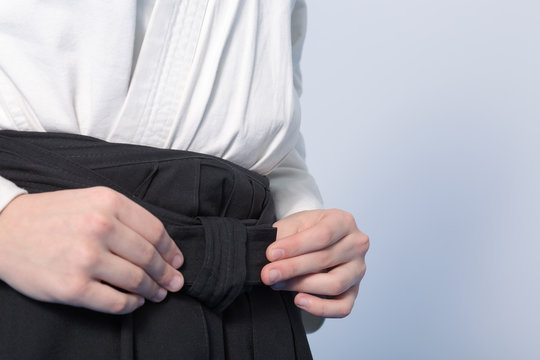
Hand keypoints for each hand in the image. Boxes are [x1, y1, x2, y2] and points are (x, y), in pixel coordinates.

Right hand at [0, 186, 183, 313]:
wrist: (4, 230)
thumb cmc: (52, 215)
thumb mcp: (91, 199)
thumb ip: (126, 217)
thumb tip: (161, 246)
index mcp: (108, 202)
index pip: (155, 231)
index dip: (171, 250)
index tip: (177, 260)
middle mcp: (100, 228)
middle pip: (149, 257)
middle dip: (167, 273)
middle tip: (174, 282)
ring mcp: (86, 258)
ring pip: (137, 280)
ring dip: (153, 290)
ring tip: (158, 293)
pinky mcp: (72, 287)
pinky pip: (115, 301)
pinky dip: (132, 304)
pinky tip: (135, 302)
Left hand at [261, 209, 368, 317]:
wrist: (314, 239)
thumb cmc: (306, 230)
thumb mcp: (293, 224)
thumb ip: (284, 237)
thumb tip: (272, 258)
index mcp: (343, 221)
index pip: (323, 235)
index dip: (295, 246)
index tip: (271, 254)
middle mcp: (356, 244)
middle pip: (325, 259)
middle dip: (291, 268)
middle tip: (268, 274)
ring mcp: (357, 269)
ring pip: (334, 284)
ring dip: (301, 286)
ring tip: (278, 284)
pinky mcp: (354, 291)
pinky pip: (342, 307)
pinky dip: (320, 308)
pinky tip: (299, 300)